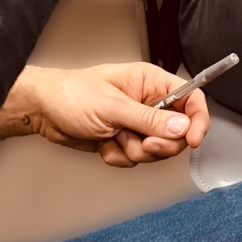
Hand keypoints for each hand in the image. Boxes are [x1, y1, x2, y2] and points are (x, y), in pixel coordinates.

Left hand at [0, 63, 208, 167]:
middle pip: (177, 132)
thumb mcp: (114, 107)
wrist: (44, 111)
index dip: (197, 120)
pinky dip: (120, 157)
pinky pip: (136, 159)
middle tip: (143, 143)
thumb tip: (181, 127)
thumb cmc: (72, 94)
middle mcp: (148, 103)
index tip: (193, 139)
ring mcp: (136, 124)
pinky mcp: (124, 140)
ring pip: (156, 150)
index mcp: (150, 83)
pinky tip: (104, 144)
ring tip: (115, 138)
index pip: (190, 99)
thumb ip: (150, 120)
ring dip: (135, 152)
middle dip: (159, 144)